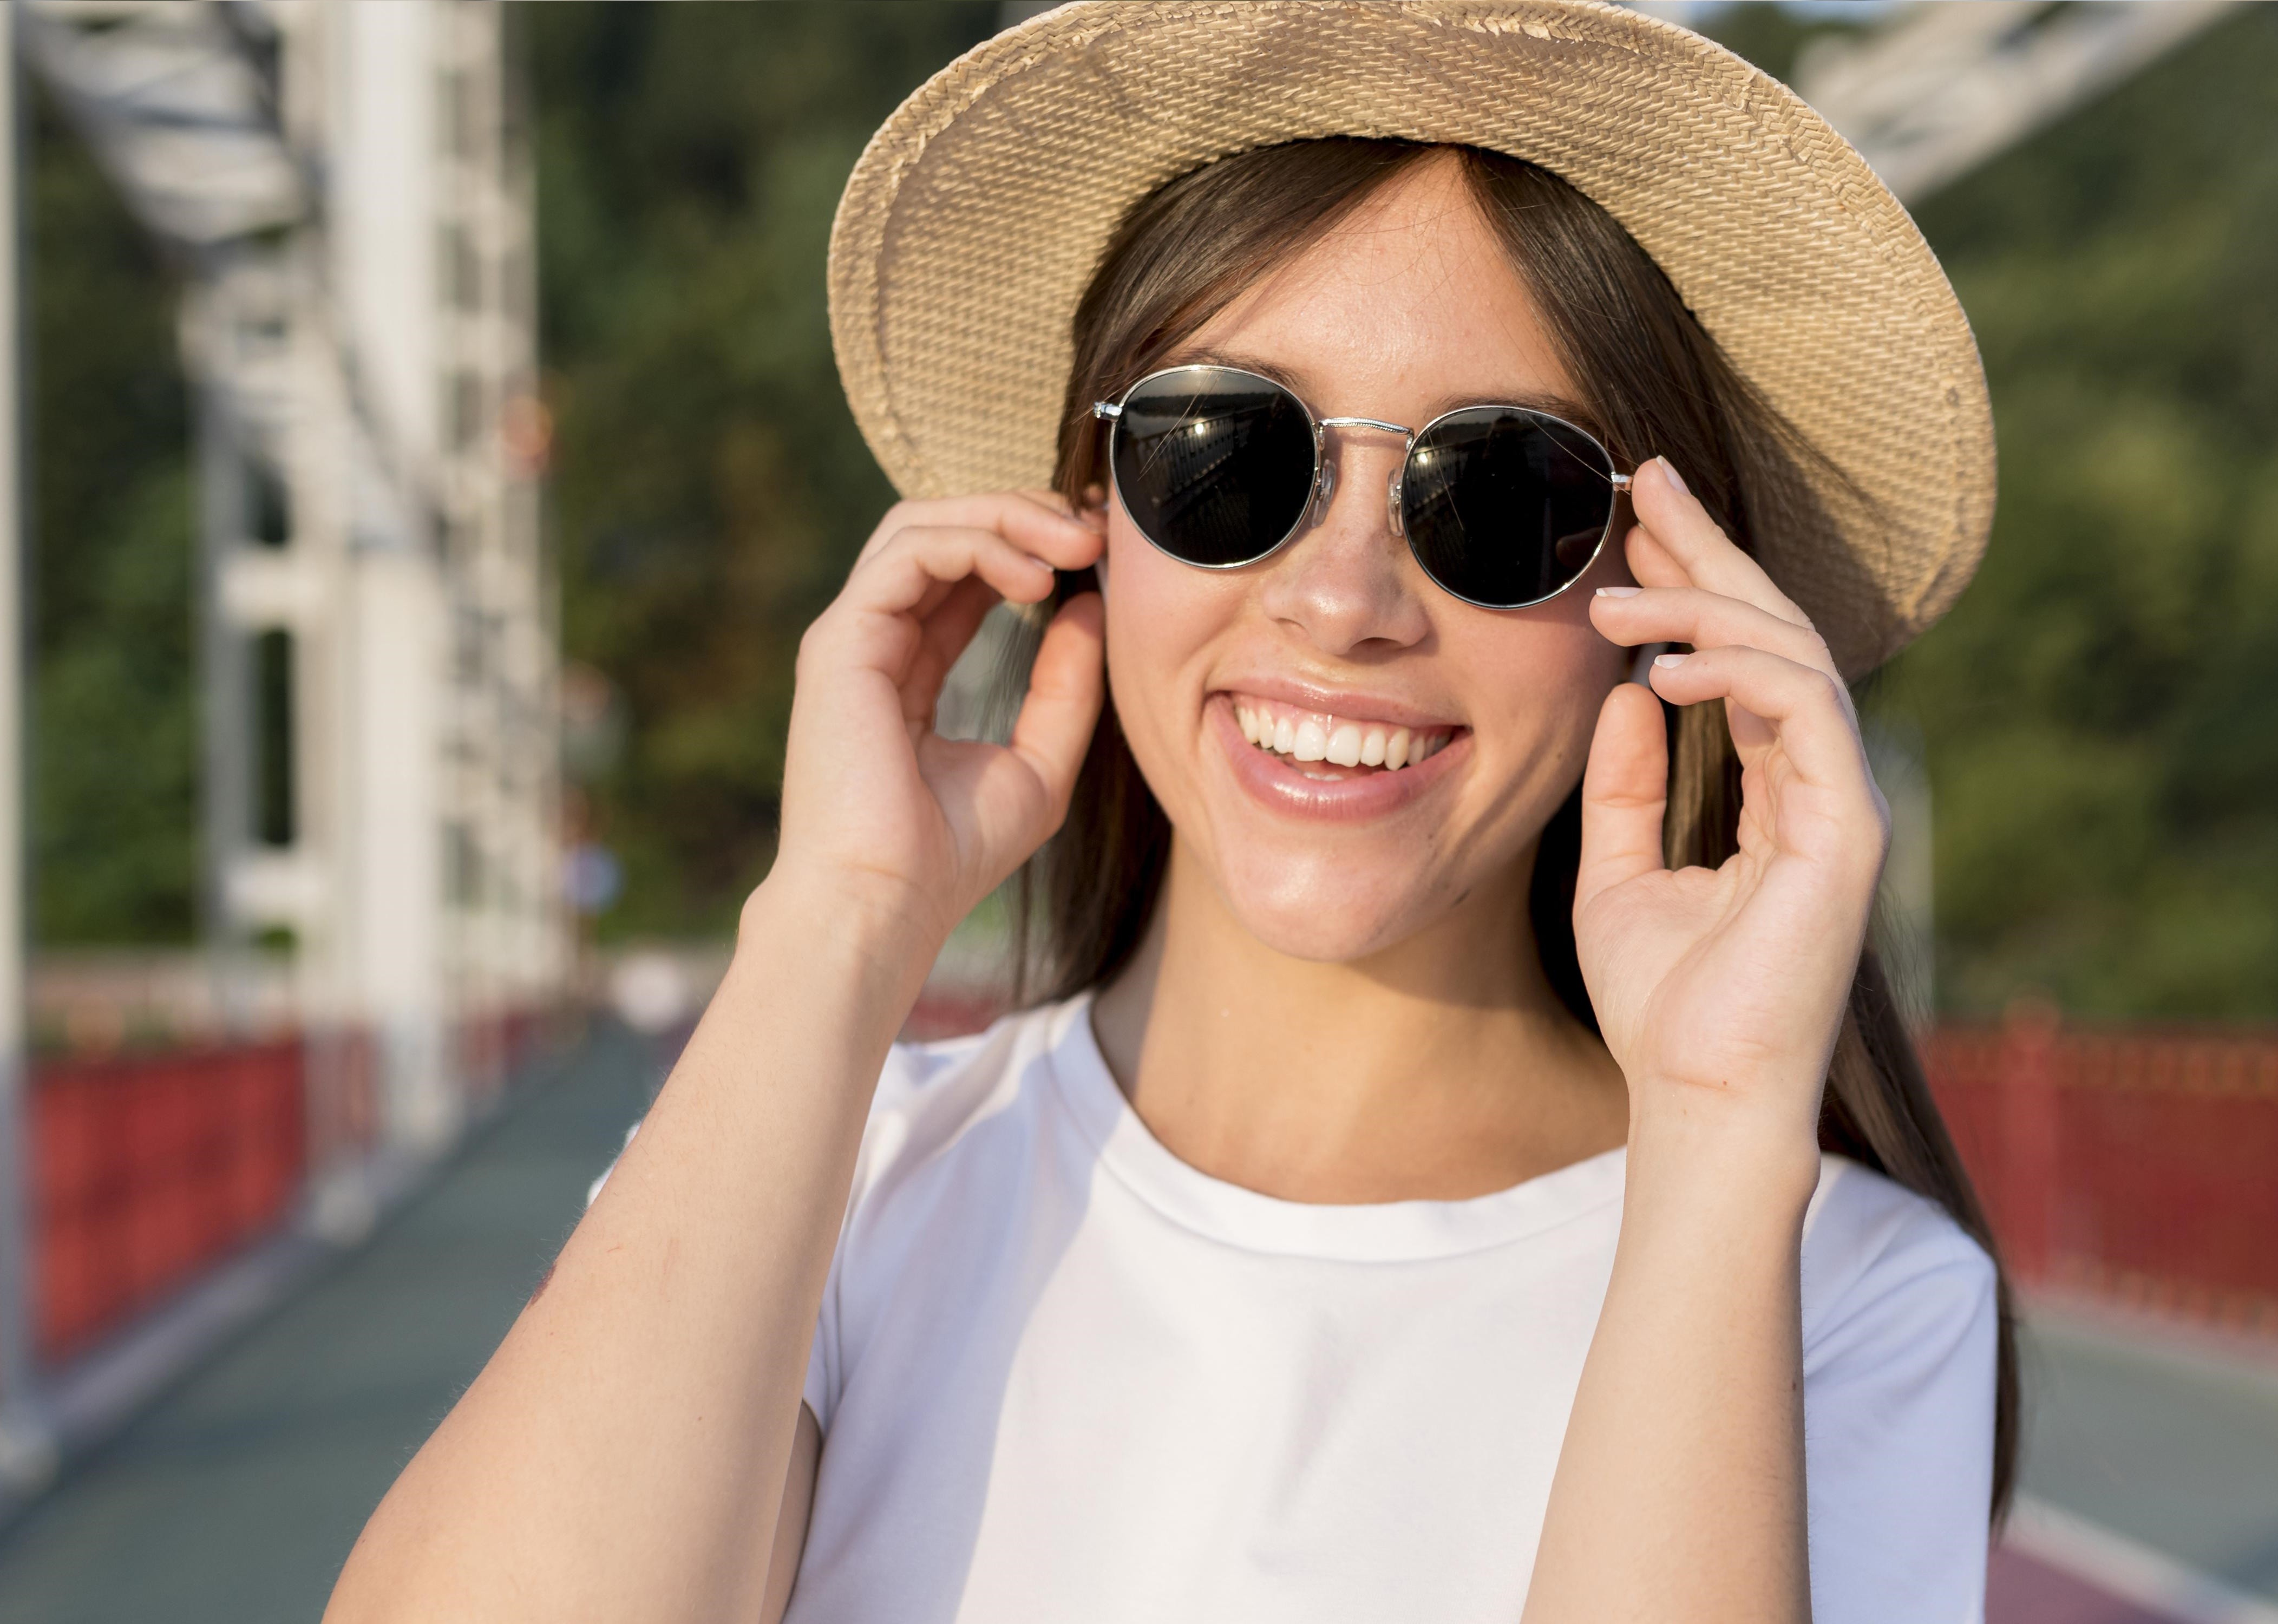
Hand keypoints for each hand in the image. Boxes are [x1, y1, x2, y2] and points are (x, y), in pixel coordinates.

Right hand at [771, 491, 1105, 953]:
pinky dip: (976, 546)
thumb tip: (1089, 605)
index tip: (1099, 549)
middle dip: (1023, 515)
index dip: (1030, 545)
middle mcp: (875, 641)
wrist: (887, 903)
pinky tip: (1033, 580)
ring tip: (1074, 543)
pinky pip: (909, 552)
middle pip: (941, 530)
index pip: (964, 574)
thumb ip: (1065, 686)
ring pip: (920, 524)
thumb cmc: (951, 855)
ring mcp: (852, 635)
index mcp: (909, 668)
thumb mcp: (1038, 762)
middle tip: (1095, 529)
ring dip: (1005, 518)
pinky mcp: (842, 640)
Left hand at [1577, 458, 1887, 1152]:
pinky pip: (1803, 710)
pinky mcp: (1846, 827)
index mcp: (1772, 785)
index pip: (1740, 653)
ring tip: (1616, 592)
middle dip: (1710, 549)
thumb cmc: (1662, 1000)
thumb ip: (1625, 783)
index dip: (1692, 579)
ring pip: (1791, 654)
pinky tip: (1666, 662)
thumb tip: (1627, 691)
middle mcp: (1816, 780)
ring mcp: (1839, 800)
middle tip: (1645, 482)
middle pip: (1774, 629)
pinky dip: (1738, 671)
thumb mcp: (1617, 868)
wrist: (1694, 1091)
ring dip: (1702, 605)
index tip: (1634, 521)